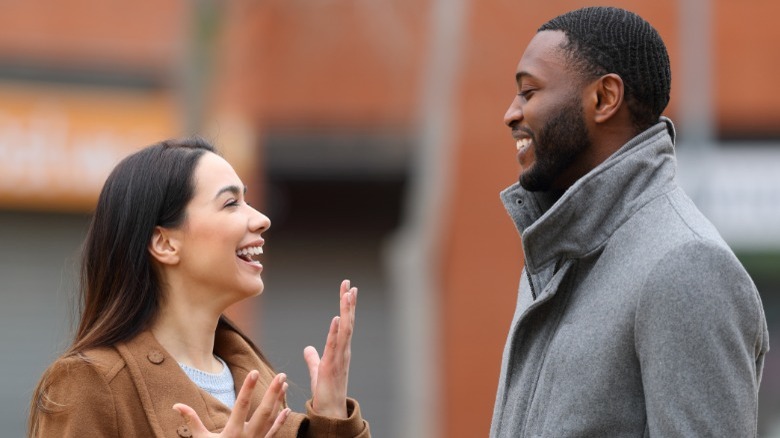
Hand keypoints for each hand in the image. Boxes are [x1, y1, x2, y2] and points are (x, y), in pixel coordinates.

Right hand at [173, 371, 289, 436]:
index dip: (248, 388)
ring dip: (278, 401)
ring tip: (284, 384)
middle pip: (264, 411)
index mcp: (232, 433)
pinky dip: (281, 421)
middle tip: (281, 375)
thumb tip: (177, 405)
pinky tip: (287, 409)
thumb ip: (192, 421)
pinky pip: (274, 432)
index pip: (242, 406)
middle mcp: (248, 436)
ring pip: (271, 419)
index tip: (255, 371)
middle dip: (273, 392)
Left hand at [303, 279, 357, 417]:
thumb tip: (308, 348)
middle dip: (348, 302)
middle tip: (348, 283)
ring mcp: (340, 357)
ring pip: (345, 329)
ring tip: (348, 293)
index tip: (347, 289)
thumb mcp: (317, 370)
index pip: (344, 322)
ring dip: (347, 311)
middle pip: (348, 321)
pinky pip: (335, 345)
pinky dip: (337, 331)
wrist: (329, 411)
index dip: (346, 306)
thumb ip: (313, 358)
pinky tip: (338, 317)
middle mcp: (343, 350)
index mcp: (340, 349)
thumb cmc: (325, 392)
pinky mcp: (333, 365)